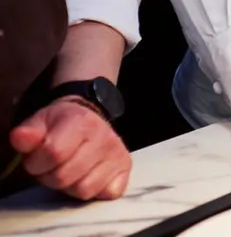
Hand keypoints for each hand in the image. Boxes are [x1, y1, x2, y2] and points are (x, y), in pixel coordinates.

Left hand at [9, 98, 130, 200]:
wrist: (88, 120)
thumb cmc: (62, 125)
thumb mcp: (41, 122)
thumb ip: (28, 132)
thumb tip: (21, 138)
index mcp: (82, 122)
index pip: (54, 153)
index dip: (37, 163)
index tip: (37, 159)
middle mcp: (104, 136)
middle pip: (65, 177)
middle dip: (51, 177)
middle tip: (53, 166)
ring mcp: (117, 153)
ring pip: (84, 189)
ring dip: (71, 186)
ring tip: (70, 171)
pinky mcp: (125, 168)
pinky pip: (106, 193)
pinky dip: (95, 190)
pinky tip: (89, 176)